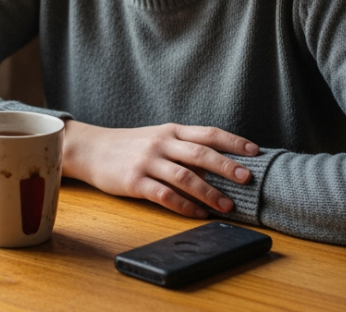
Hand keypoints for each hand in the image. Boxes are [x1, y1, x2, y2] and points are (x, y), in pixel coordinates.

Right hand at [61, 120, 259, 217]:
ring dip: (209, 192)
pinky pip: (165, 195)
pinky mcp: (135, 181)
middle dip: (227, 167)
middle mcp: (161, 143)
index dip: (233, 142)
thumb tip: (217, 164)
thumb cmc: (128, 146)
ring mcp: (147, 162)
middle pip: (201, 153)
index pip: (208, 133)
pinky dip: (184, 206)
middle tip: (248, 179)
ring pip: (185, 176)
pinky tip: (198, 214)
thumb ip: (183, 146)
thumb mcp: (157, 138)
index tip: (255, 152)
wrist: (90, 149)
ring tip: (228, 206)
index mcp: (171, 131)